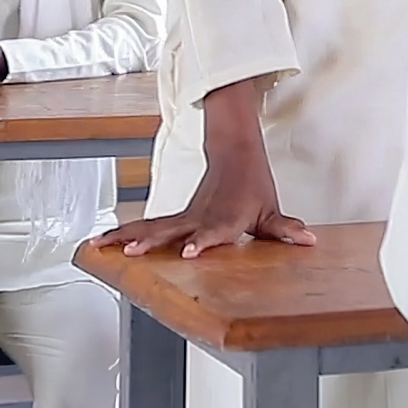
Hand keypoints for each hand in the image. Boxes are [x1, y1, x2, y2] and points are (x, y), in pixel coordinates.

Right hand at [90, 78, 313, 257]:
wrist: (235, 155)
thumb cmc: (253, 188)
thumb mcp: (271, 211)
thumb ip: (285, 230)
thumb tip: (309, 240)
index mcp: (225, 218)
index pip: (214, 232)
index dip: (203, 242)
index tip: (190, 251)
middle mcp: (199, 217)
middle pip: (171, 229)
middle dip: (150, 240)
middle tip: (130, 250)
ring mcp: (183, 216)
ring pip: (151, 226)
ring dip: (125, 235)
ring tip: (99, 245)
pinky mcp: (174, 218)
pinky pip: (146, 226)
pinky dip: (123, 233)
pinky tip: (100, 244)